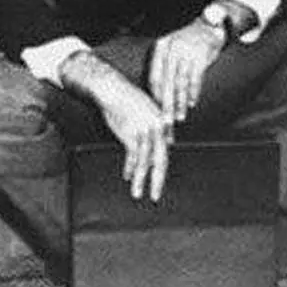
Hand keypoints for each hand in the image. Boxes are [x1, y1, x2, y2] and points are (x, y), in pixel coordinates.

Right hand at [59, 51, 169, 200]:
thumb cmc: (131, 101)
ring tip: (137, 193)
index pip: (165, 150)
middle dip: (157, 180)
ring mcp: (145, 131)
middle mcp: (158, 128)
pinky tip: (127, 176)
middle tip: (155, 195)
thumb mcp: (151, 112)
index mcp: (164, 123)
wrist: (115, 91)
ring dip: (140, 180)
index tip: (156, 179)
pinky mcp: (132, 133)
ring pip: (145, 162)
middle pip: (160, 160)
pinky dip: (130, 168)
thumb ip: (161, 128)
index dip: (160, 167)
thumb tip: (170, 142)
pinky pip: (133, 156)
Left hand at [148, 18, 224, 123]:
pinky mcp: (201, 55)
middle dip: (166, 104)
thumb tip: (155, 93)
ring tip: (179, 116)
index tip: (155, 111)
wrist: (209, 25)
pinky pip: (195, 78)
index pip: (155, 76)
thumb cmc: (187, 41)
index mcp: (161, 47)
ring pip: (181, 83)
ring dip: (180, 102)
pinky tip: (191, 103)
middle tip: (165, 120)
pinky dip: (193, 92)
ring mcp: (187, 52)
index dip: (155, 95)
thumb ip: (164, 65)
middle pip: (167, 82)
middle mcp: (172, 49)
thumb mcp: (171, 47)